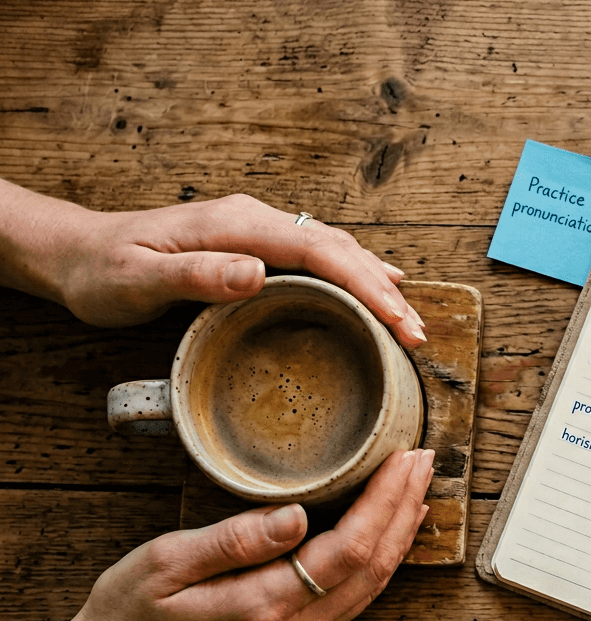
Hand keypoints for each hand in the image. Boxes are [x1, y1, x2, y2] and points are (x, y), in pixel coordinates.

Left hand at [0, 180, 425, 347]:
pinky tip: (379, 286)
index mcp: (238, 226)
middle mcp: (256, 221)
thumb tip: (258, 273)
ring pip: (336, 251)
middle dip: (386, 292)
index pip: (320, 251)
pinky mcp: (257, 246)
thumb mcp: (140, 279)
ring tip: (410, 322)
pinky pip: (320, 258)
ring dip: (378, 285)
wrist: (78, 252)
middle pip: (339, 249)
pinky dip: (357, 275)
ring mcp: (259, 231)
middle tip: (418, 335)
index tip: (398, 319)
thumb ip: (199, 274)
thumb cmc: (103, 271)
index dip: (366, 284)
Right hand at [0, 448, 433, 620]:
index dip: (385, 501)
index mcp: (263, 610)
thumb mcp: (163, 564)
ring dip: (399, 533)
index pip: (349, 550)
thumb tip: (297, 515)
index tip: (405, 459)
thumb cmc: (128, 614)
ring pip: (372, 586)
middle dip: (404, 509)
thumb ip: (233, 540)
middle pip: (374, 568)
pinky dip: (379, 558)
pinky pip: (354, 597)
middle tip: (425, 458)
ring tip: (417, 485)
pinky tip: (388, 531)